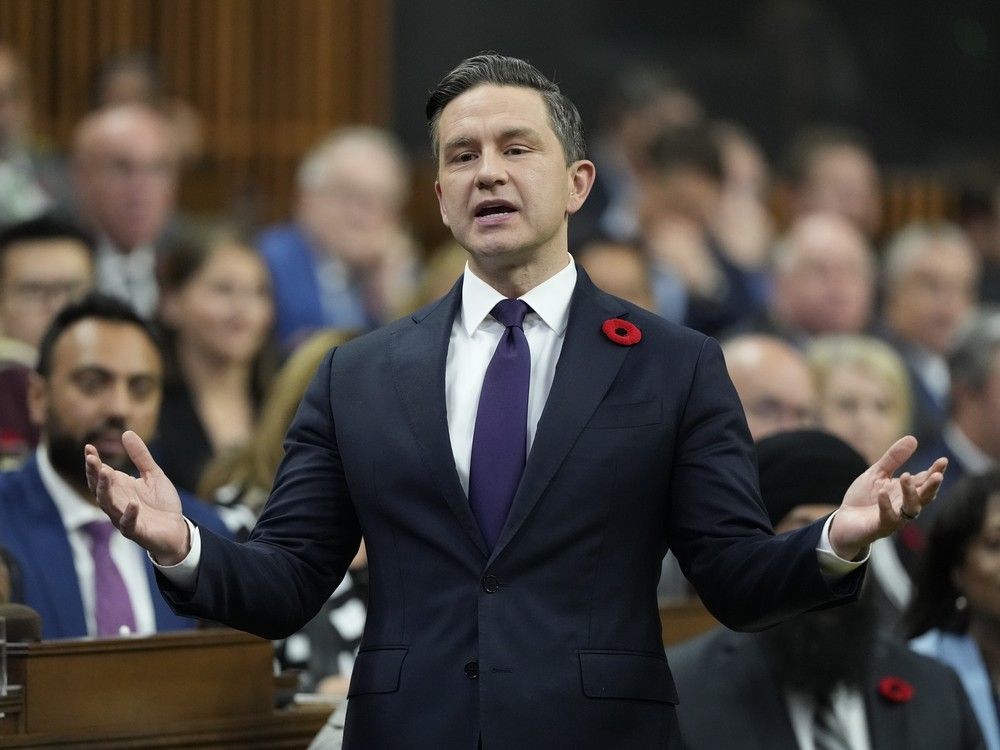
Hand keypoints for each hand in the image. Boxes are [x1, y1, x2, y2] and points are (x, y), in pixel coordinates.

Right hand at [84, 430, 189, 564]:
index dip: (93, 462)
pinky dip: (129, 515)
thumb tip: (126, 432)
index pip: (100, 474)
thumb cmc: (161, 502)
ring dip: (105, 490)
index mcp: (119, 488)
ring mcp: (124, 517)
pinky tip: (133, 503)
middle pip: (99, 488)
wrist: (177, 528)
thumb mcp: (153, 474)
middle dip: (94, 474)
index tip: (89, 447)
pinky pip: (128, 524)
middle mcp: (117, 502)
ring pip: (108, 505)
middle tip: (92, 459)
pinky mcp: (136, 531)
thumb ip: (140, 456)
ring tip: (106, 473)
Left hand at [828, 435, 946, 559]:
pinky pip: (888, 518)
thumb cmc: (864, 498)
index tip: (943, 460)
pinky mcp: (880, 527)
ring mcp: (895, 518)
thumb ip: (894, 459)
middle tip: (938, 475)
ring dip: (911, 493)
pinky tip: (883, 492)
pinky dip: (886, 505)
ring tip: (906, 476)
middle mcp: (904, 506)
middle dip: (932, 486)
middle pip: (925, 497)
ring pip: (911, 509)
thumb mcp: (877, 474)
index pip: (925, 481)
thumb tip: (913, 438)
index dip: (935, 471)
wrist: (844, 521)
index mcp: (906, 492)